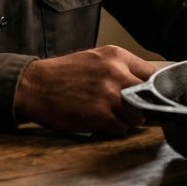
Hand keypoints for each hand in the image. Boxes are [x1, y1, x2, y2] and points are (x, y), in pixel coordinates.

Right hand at [14, 45, 155, 134]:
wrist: (34, 86)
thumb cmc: (63, 74)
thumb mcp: (94, 58)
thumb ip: (119, 68)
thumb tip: (144, 85)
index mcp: (116, 56)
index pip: (152, 74)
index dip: (151, 88)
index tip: (147, 95)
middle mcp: (116, 72)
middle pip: (149, 96)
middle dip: (143, 105)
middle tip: (133, 110)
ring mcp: (110, 94)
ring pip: (138, 115)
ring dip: (128, 120)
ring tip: (112, 116)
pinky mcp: (100, 114)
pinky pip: (121, 128)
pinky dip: (114, 129)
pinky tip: (100, 122)